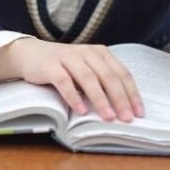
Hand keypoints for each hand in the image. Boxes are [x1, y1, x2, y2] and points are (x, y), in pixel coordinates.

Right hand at [0, 38, 143, 121]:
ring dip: (100, 99)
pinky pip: (64, 81)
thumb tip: (122, 107)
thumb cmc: (62, 66)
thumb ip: (101, 80)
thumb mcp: (86, 68)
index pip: (121, 73)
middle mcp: (86, 52)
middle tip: (127, 118)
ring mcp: (67, 57)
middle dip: (120, 98)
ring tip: (108, 117)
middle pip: (108, 76)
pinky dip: (74, 97)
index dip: (131, 93)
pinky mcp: (50, 65)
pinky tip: (81, 110)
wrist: (30, 54)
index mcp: (99, 53)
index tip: (139, 112)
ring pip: (88, 78)